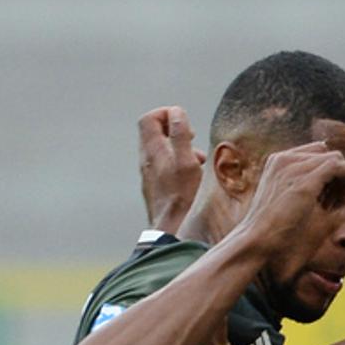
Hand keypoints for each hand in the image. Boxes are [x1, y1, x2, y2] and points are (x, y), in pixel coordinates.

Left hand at [137, 107, 205, 233]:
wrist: (172, 232)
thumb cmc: (183, 199)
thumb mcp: (187, 162)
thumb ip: (181, 134)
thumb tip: (176, 111)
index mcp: (152, 151)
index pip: (149, 119)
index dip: (166, 113)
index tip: (184, 120)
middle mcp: (146, 161)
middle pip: (153, 133)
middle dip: (174, 129)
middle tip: (192, 138)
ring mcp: (149, 175)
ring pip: (160, 151)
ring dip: (178, 148)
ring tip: (198, 160)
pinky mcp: (155, 188)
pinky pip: (163, 167)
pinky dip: (177, 163)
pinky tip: (192, 177)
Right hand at [239, 138, 344, 256]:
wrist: (260, 245)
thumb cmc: (277, 233)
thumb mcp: (295, 206)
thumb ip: (316, 193)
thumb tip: (340, 193)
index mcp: (278, 164)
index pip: (315, 153)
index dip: (331, 168)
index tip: (338, 191)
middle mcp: (284, 160)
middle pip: (326, 153)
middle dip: (341, 172)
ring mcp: (293, 167)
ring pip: (335, 158)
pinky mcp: (305, 181)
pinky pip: (339, 167)